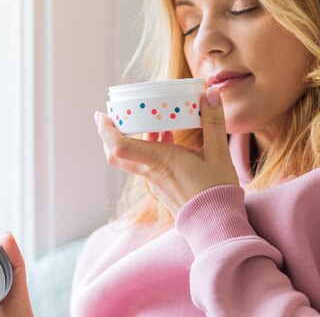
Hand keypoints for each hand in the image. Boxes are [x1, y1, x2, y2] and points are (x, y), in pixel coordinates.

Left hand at [96, 86, 238, 216]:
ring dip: (134, 138)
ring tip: (148, 118)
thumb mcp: (218, 153)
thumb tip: (210, 92)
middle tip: (115, 115)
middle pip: (116, 154)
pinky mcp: (161, 188)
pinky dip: (149, 148)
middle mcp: (151, 173)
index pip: (119, 147)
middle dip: (111, 133)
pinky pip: (147, 164)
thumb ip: (213, 122)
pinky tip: (166, 136)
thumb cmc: (217, 192)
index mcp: (159, 162)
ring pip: (133, 158)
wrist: (217, 227)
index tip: (101, 115)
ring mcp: (154, 183)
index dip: (106, 131)